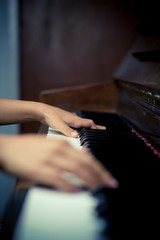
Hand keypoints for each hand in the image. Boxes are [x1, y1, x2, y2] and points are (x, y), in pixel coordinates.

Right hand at [0, 135, 117, 191]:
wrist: (8, 148)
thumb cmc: (28, 147)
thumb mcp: (51, 143)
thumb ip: (68, 149)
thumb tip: (85, 154)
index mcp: (62, 144)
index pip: (87, 157)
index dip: (100, 168)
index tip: (107, 177)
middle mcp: (59, 150)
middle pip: (86, 164)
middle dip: (100, 176)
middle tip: (109, 184)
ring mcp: (50, 160)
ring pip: (77, 172)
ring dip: (89, 182)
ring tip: (96, 189)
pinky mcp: (41, 171)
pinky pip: (60, 181)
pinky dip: (71, 188)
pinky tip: (77, 192)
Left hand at [39, 104, 105, 136]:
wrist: (43, 111)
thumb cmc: (51, 117)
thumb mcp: (59, 125)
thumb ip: (67, 131)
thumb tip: (76, 136)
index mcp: (75, 120)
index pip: (89, 123)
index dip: (96, 128)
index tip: (102, 132)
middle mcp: (74, 119)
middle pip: (88, 124)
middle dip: (95, 128)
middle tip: (103, 130)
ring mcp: (70, 120)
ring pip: (82, 124)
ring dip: (88, 128)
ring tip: (93, 132)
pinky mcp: (66, 121)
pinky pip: (76, 125)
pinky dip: (81, 128)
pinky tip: (78, 132)